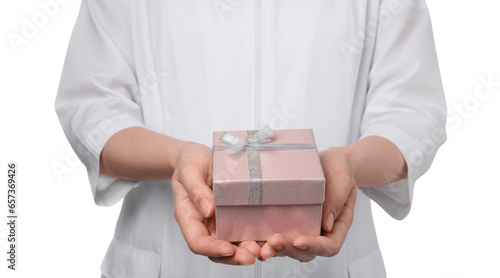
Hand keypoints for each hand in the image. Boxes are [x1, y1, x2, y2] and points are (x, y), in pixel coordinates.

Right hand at [171, 142, 261, 264]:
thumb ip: (196, 189)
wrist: (200, 156)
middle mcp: (205, 225)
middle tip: (252, 256)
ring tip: (264, 250)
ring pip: (233, 245)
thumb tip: (209, 210)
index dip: (212, 249)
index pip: (197, 242)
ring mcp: (220, 223)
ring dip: (248, 251)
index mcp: (189, 217)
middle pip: (217, 250)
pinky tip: (269, 239)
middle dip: (234, 257)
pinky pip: (244, 231)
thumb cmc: (190, 162)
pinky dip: (256, 238)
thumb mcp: (189, 170)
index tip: (228, 249)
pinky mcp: (235, 216)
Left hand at [260, 147, 356, 261]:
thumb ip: (337, 199)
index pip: (329, 246)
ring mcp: (302, 228)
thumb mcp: (342, 179)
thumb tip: (327, 224)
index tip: (299, 241)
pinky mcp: (287, 222)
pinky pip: (277, 234)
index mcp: (337, 226)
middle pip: (305, 252)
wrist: (327, 161)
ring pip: (289, 248)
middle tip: (273, 242)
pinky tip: (253, 238)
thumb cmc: (339, 169)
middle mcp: (319, 232)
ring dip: (274, 249)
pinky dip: (265, 240)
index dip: (314, 246)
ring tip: (260, 246)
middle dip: (288, 249)